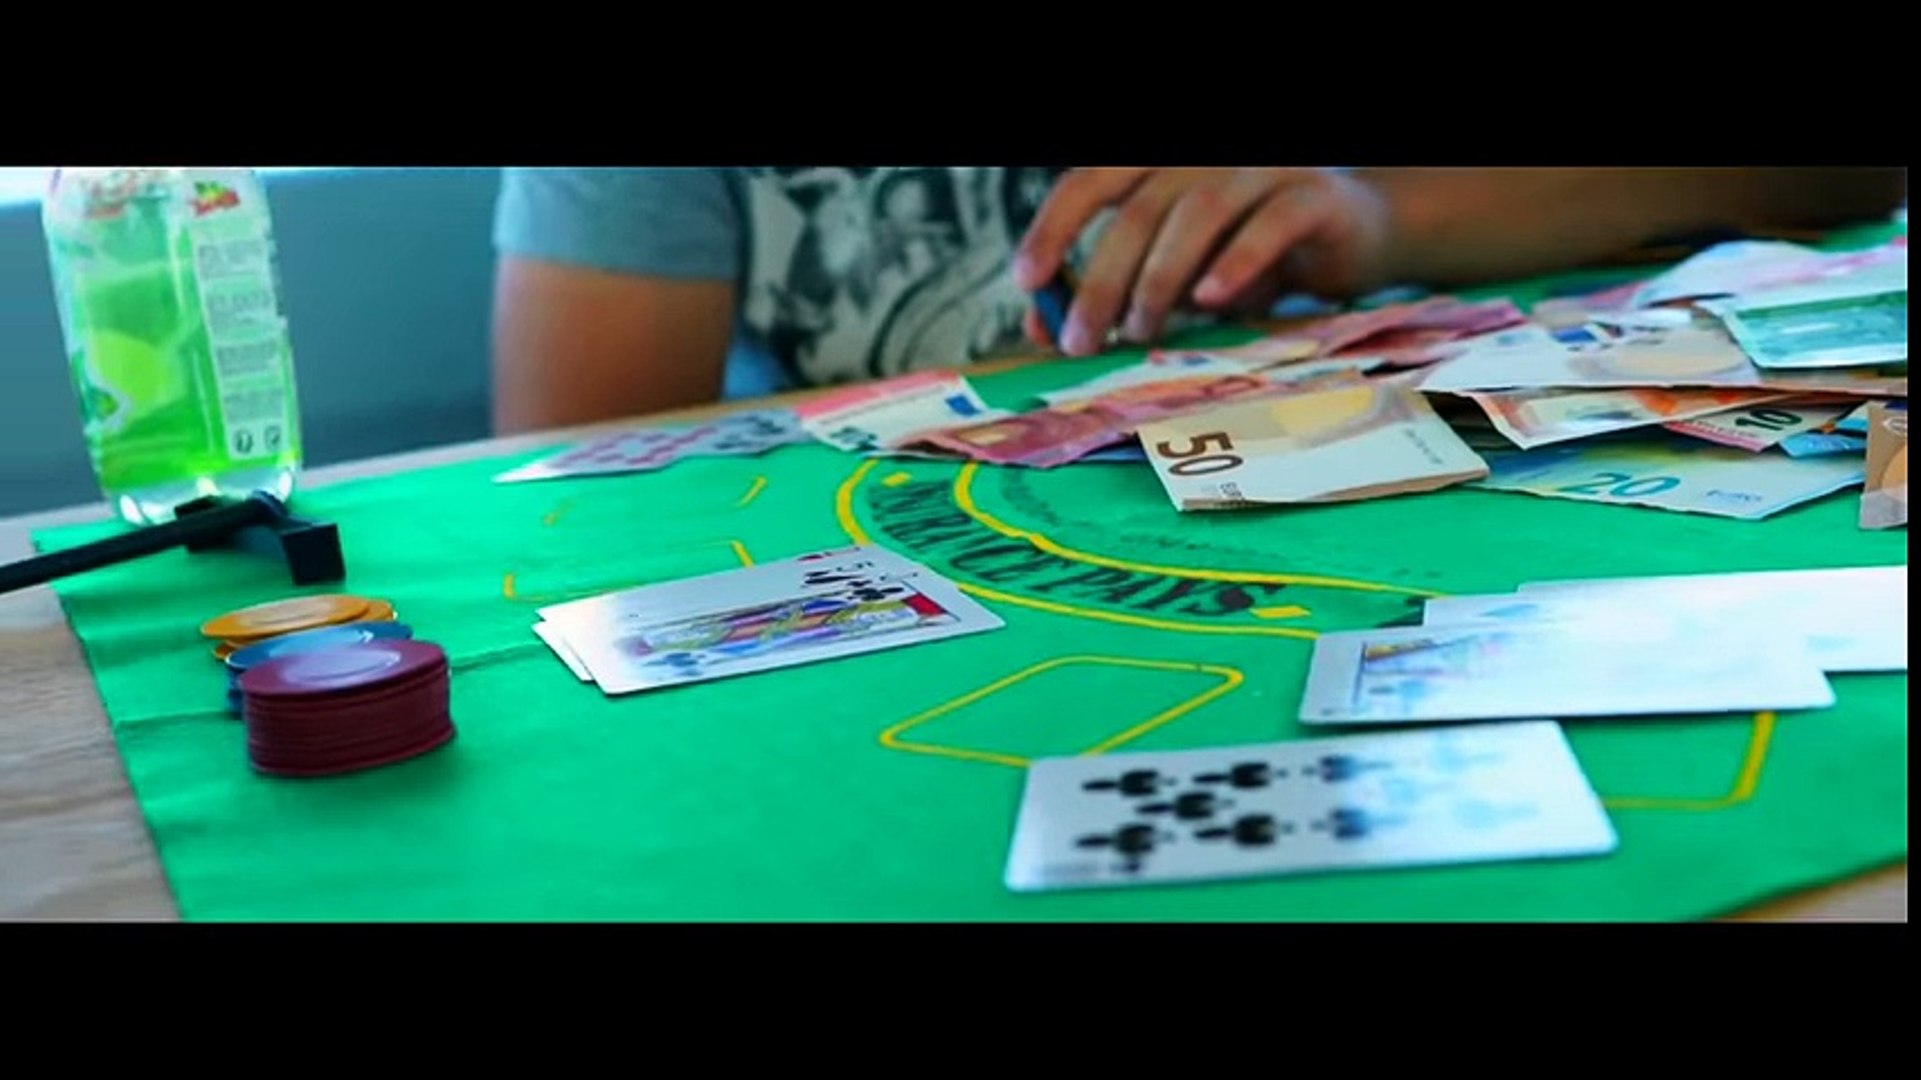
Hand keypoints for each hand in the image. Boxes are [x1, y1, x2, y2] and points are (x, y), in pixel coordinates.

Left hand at [1014, 168, 1392, 354]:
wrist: (1357, 231)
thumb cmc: (1250, 252)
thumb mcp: (1176, 272)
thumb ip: (1115, 289)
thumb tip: (1043, 326)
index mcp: (1162, 164)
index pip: (1092, 180)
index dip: (1053, 227)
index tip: (1026, 280)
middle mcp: (1206, 156)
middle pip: (1138, 209)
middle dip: (1101, 280)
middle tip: (1080, 340)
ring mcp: (1262, 169)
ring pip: (1198, 212)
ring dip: (1160, 279)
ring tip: (1141, 331)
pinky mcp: (1314, 197)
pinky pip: (1270, 224)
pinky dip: (1237, 261)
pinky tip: (1212, 300)